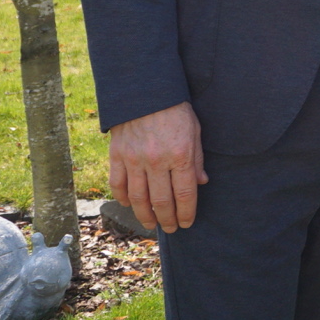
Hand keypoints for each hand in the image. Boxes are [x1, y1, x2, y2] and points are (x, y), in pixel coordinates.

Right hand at [109, 101, 207, 233]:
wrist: (145, 90)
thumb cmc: (175, 110)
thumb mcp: (195, 131)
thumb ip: (197, 159)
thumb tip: (202, 183)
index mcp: (180, 155)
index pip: (184, 194)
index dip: (186, 212)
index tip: (187, 223)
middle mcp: (156, 160)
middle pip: (161, 201)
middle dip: (167, 219)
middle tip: (171, 229)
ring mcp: (134, 159)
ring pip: (138, 198)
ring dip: (145, 215)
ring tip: (152, 224)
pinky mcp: (117, 155)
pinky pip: (118, 184)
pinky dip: (123, 198)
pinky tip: (130, 205)